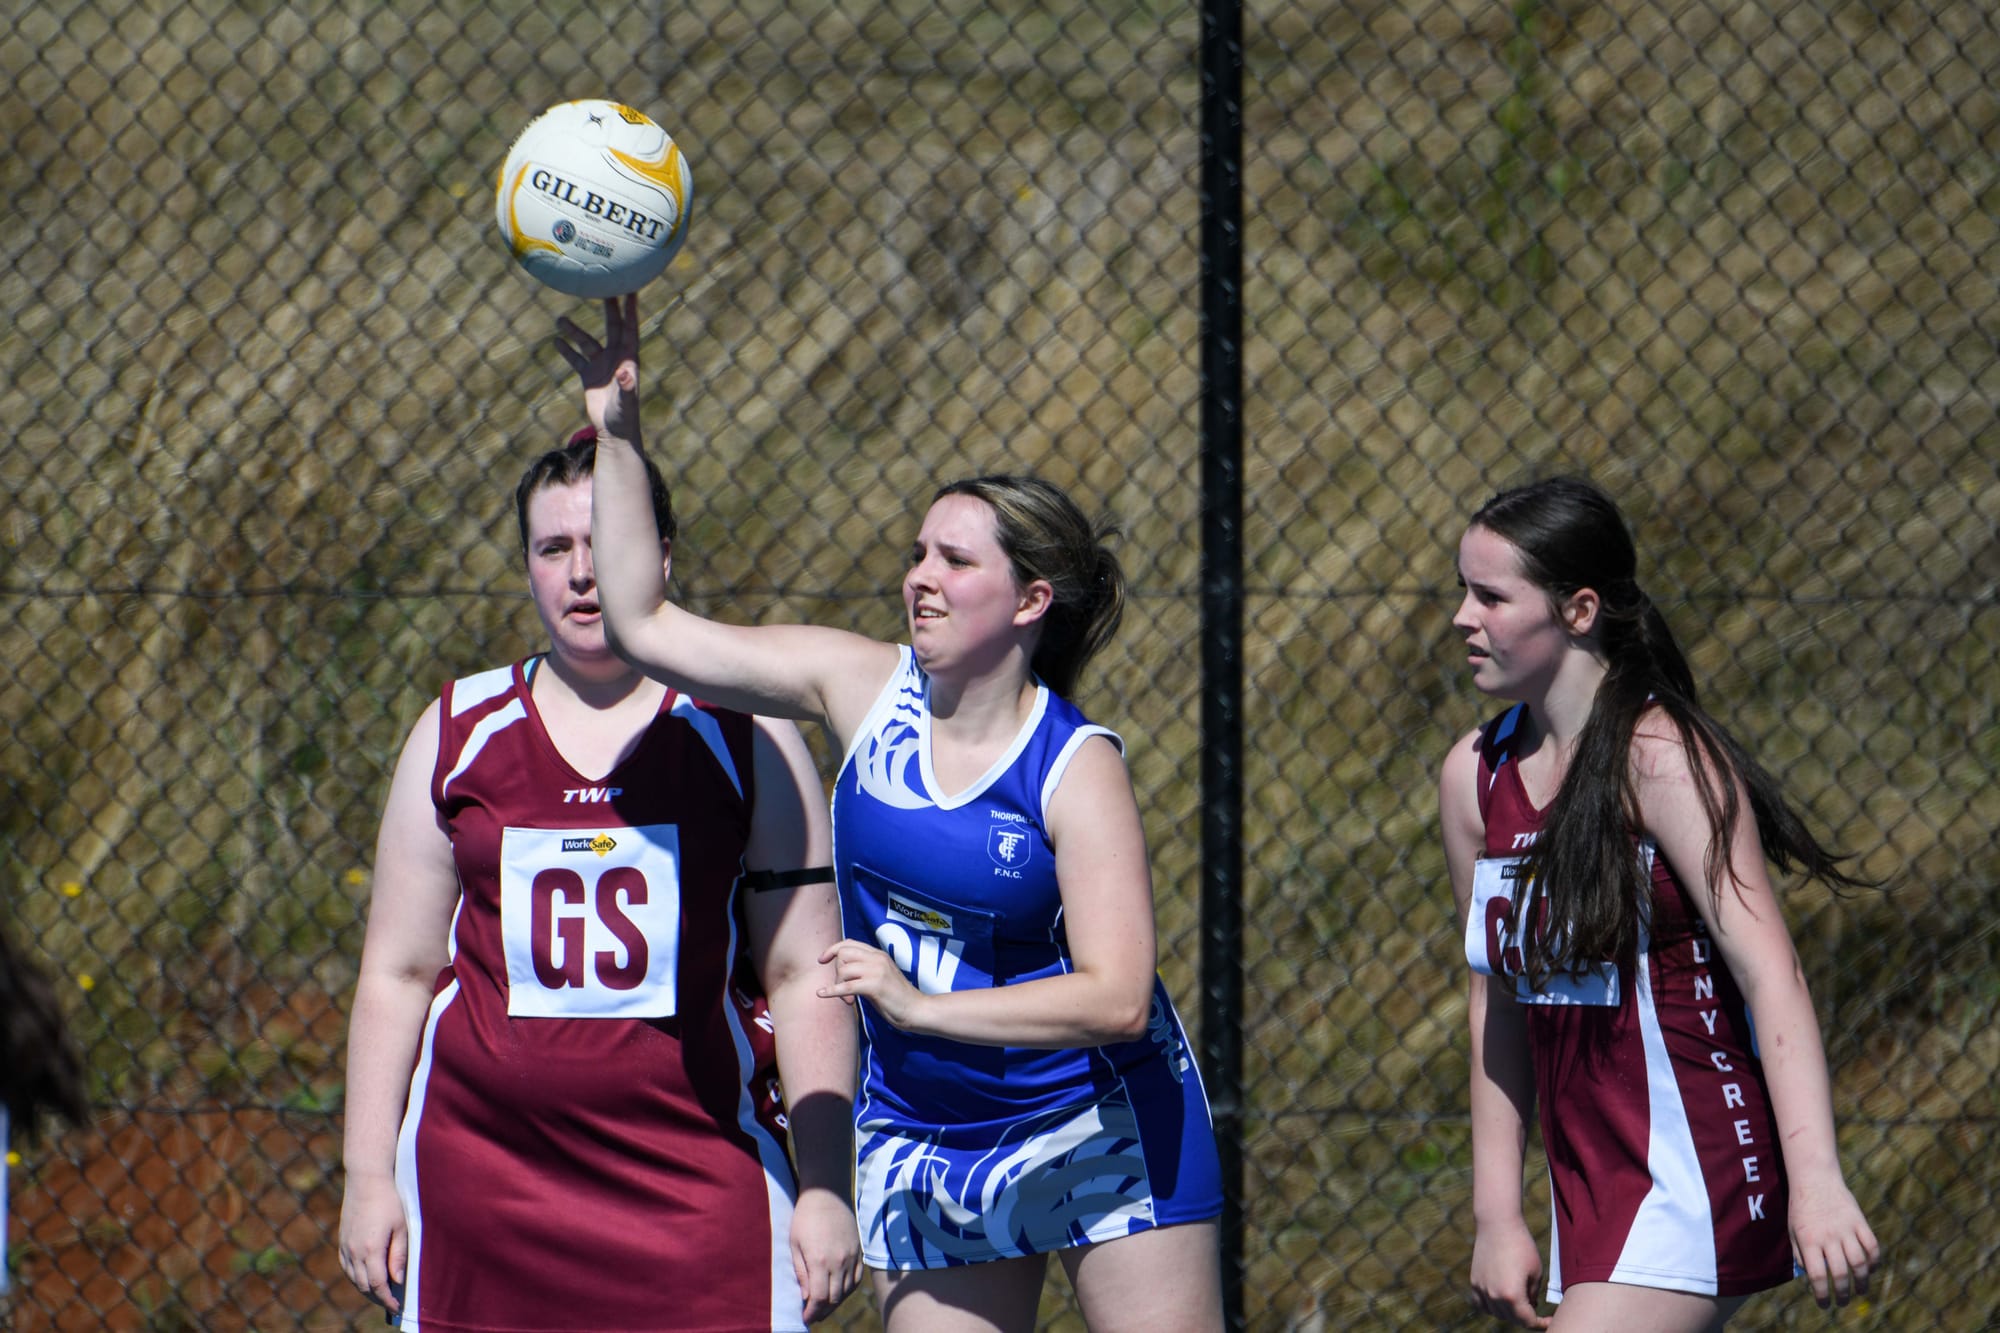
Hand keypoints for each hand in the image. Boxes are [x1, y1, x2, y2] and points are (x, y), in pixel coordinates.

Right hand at [337, 1170, 407, 1313]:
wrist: (366, 1179)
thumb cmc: (390, 1200)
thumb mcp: (402, 1227)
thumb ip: (399, 1256)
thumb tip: (398, 1281)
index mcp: (371, 1249)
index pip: (378, 1285)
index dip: (387, 1300)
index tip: (397, 1308)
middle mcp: (354, 1251)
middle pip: (364, 1286)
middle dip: (378, 1298)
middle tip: (391, 1304)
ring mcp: (345, 1246)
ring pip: (354, 1278)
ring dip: (367, 1289)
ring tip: (382, 1294)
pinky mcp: (342, 1241)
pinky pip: (346, 1267)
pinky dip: (356, 1277)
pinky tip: (366, 1278)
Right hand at [553, 294, 640, 445]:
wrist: (615, 431)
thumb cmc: (624, 415)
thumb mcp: (625, 400)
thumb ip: (626, 387)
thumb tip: (625, 374)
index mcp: (628, 359)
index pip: (630, 328)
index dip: (630, 310)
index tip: (631, 289)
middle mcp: (616, 358)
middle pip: (612, 326)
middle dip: (608, 307)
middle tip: (602, 286)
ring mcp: (602, 366)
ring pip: (587, 342)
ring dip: (574, 331)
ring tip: (560, 319)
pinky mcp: (589, 376)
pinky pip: (576, 359)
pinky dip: (567, 350)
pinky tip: (556, 341)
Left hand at [790, 1186, 862, 1322]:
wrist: (827, 1193)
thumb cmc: (804, 1217)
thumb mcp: (794, 1244)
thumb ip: (801, 1273)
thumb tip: (806, 1298)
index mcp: (819, 1260)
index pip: (819, 1299)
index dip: (812, 1313)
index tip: (805, 1318)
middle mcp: (839, 1261)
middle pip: (834, 1298)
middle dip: (822, 1311)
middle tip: (812, 1315)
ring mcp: (852, 1256)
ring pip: (846, 1291)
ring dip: (835, 1302)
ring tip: (823, 1306)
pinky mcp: (859, 1250)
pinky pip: (857, 1279)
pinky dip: (848, 1290)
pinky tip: (838, 1292)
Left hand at [817, 939, 923, 1028]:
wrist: (916, 1009)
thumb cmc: (897, 997)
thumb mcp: (880, 976)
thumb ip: (864, 969)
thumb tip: (842, 968)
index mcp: (878, 954)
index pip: (849, 943)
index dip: (832, 950)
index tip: (822, 960)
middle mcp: (877, 958)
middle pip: (843, 953)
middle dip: (836, 970)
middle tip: (842, 988)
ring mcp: (877, 971)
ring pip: (843, 970)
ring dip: (838, 985)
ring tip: (848, 1000)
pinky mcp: (875, 986)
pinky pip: (846, 986)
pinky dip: (831, 991)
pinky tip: (821, 994)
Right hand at [1468, 1214, 1549, 1328]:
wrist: (1498, 1224)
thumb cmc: (1521, 1245)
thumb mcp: (1536, 1272)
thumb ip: (1533, 1294)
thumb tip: (1530, 1305)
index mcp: (1512, 1296)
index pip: (1528, 1321)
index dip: (1540, 1323)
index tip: (1549, 1321)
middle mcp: (1494, 1296)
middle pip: (1512, 1319)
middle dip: (1526, 1318)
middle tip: (1536, 1311)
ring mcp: (1481, 1289)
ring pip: (1496, 1313)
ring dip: (1509, 1313)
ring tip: (1520, 1303)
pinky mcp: (1474, 1281)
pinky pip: (1481, 1304)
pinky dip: (1491, 1306)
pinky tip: (1500, 1300)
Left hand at [1789, 1175, 1878, 1307]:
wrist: (1815, 1179)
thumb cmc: (1801, 1208)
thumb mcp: (1792, 1230)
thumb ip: (1799, 1254)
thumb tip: (1810, 1279)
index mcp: (1808, 1240)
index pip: (1818, 1276)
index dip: (1822, 1295)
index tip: (1825, 1304)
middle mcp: (1828, 1237)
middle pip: (1841, 1273)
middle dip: (1843, 1293)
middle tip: (1843, 1302)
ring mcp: (1846, 1229)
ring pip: (1860, 1263)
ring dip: (1862, 1282)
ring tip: (1860, 1291)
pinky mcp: (1860, 1222)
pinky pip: (1872, 1246)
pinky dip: (1874, 1261)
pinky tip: (1871, 1269)